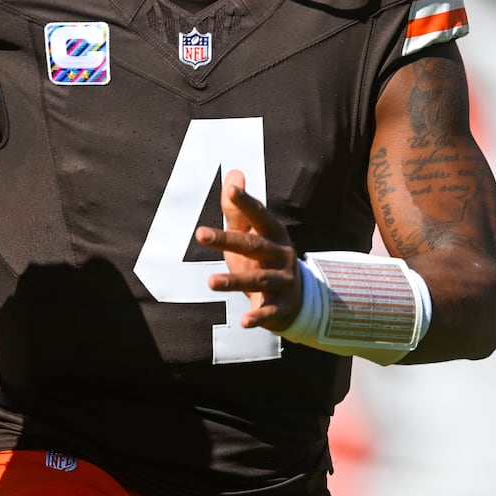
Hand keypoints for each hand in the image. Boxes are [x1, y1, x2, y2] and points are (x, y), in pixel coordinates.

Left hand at [195, 170, 301, 329]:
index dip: (245, 202)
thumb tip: (233, 174)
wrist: (296, 297)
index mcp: (273, 233)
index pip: (259, 215)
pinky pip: (269, 311)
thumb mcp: (251, 233)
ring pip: (259, 280)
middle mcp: (281, 254)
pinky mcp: (281, 305)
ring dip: (235, 281)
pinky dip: (258, 316)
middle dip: (226, 240)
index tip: (231, 189)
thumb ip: (238, 209)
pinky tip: (244, 321)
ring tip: (210, 282)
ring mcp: (283, 280)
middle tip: (199, 233)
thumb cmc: (263, 258)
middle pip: (253, 245)